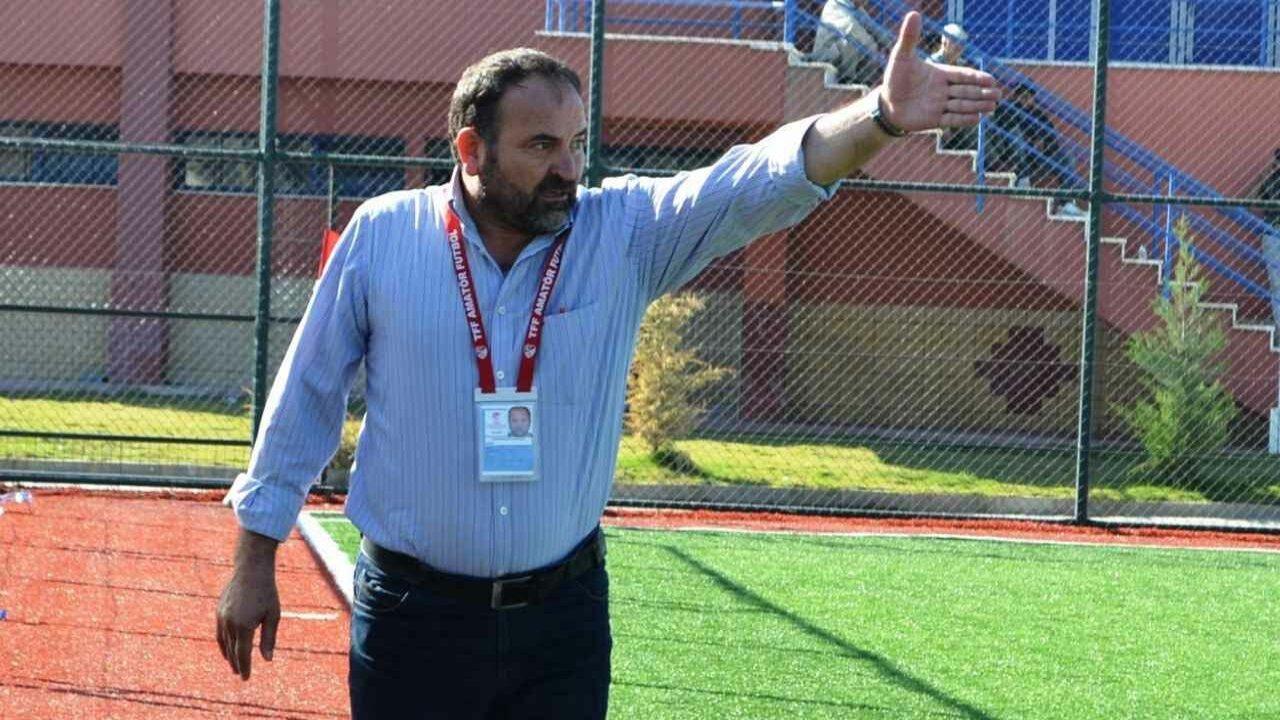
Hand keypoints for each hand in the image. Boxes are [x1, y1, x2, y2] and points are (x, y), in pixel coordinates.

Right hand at [215, 533, 280, 680]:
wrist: (251, 570)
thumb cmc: (267, 592)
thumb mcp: (273, 616)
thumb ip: (269, 639)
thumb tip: (267, 660)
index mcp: (244, 626)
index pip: (242, 654)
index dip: (245, 667)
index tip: (246, 678)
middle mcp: (230, 624)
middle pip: (232, 650)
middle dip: (237, 664)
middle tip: (241, 674)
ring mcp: (222, 617)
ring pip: (224, 642)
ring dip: (229, 655)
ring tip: (234, 665)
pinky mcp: (219, 611)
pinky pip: (219, 632)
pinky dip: (223, 643)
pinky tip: (227, 647)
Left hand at [880, 12, 999, 131]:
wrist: (886, 104)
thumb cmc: (894, 79)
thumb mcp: (901, 57)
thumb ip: (909, 38)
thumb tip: (913, 14)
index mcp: (940, 74)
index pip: (963, 75)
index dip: (977, 77)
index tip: (991, 80)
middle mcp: (943, 90)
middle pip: (966, 91)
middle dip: (982, 93)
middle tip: (998, 94)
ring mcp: (940, 106)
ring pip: (962, 105)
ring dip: (977, 105)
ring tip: (993, 105)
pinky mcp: (934, 120)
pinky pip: (952, 120)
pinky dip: (964, 120)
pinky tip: (977, 119)